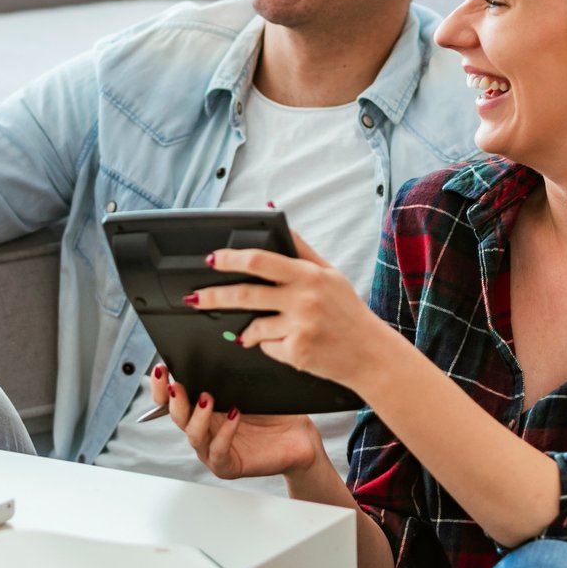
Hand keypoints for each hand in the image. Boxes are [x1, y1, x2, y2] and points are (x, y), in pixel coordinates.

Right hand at [149, 364, 323, 479]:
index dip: (161, 387)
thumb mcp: (250, 388)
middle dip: (172, 400)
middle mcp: (204, 429)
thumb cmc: (273, 412)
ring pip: (193, 435)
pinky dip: (224, 433)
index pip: (172, 399)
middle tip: (176, 385)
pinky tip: (235, 416)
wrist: (298, 437)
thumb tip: (217, 349)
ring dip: (197, 415)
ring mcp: (212, 449)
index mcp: (203, 410)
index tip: (162, 369)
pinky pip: (218, 451)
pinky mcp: (227, 465)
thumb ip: (230, 375)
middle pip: (177, 416)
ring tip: (207, 398)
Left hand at [185, 231, 405, 393]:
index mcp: (309, 275)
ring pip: (253, 326)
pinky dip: (267, 345)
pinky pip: (266, 347)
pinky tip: (287, 343)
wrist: (371, 354)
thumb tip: (272, 212)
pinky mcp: (297, 353)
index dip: (230, 259)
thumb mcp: (329, 273)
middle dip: (213, 296)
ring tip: (252, 330)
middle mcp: (304, 300)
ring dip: (247, 330)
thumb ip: (300, 247)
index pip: (260, 261)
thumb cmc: (348, 312)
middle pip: (245, 295)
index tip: (211, 259)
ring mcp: (300, 328)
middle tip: (195, 298)